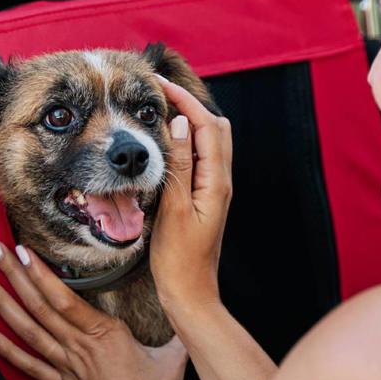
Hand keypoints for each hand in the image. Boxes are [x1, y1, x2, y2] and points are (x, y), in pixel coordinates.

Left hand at [0, 239, 187, 379]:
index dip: (40, 273)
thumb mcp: (175, 357)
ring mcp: (66, 367)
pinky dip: (6, 350)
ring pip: (28, 330)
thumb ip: (181, 329)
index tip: (22, 251)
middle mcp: (79, 347)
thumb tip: (194, 310)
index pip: (64, 297)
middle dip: (12, 275)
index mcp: (104, 334)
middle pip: (39, 305)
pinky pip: (29, 366)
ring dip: (2, 304)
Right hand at [153, 75, 233, 311]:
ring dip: (189, 122)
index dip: (185, 100)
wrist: (190, 294)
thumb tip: (179, 123)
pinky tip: (166, 145)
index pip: (206, 126)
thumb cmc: (179, 260)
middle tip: (159, 94)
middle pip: (215, 128)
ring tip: (160, 112)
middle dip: (190, 105)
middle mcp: (221, 182)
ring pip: (209, 142)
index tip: (159, 84)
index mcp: (217, 182)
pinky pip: (200, 159)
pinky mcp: (205, 199)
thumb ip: (177, 165)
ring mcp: (215, 190)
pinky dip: (186, 143)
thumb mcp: (173, 209)